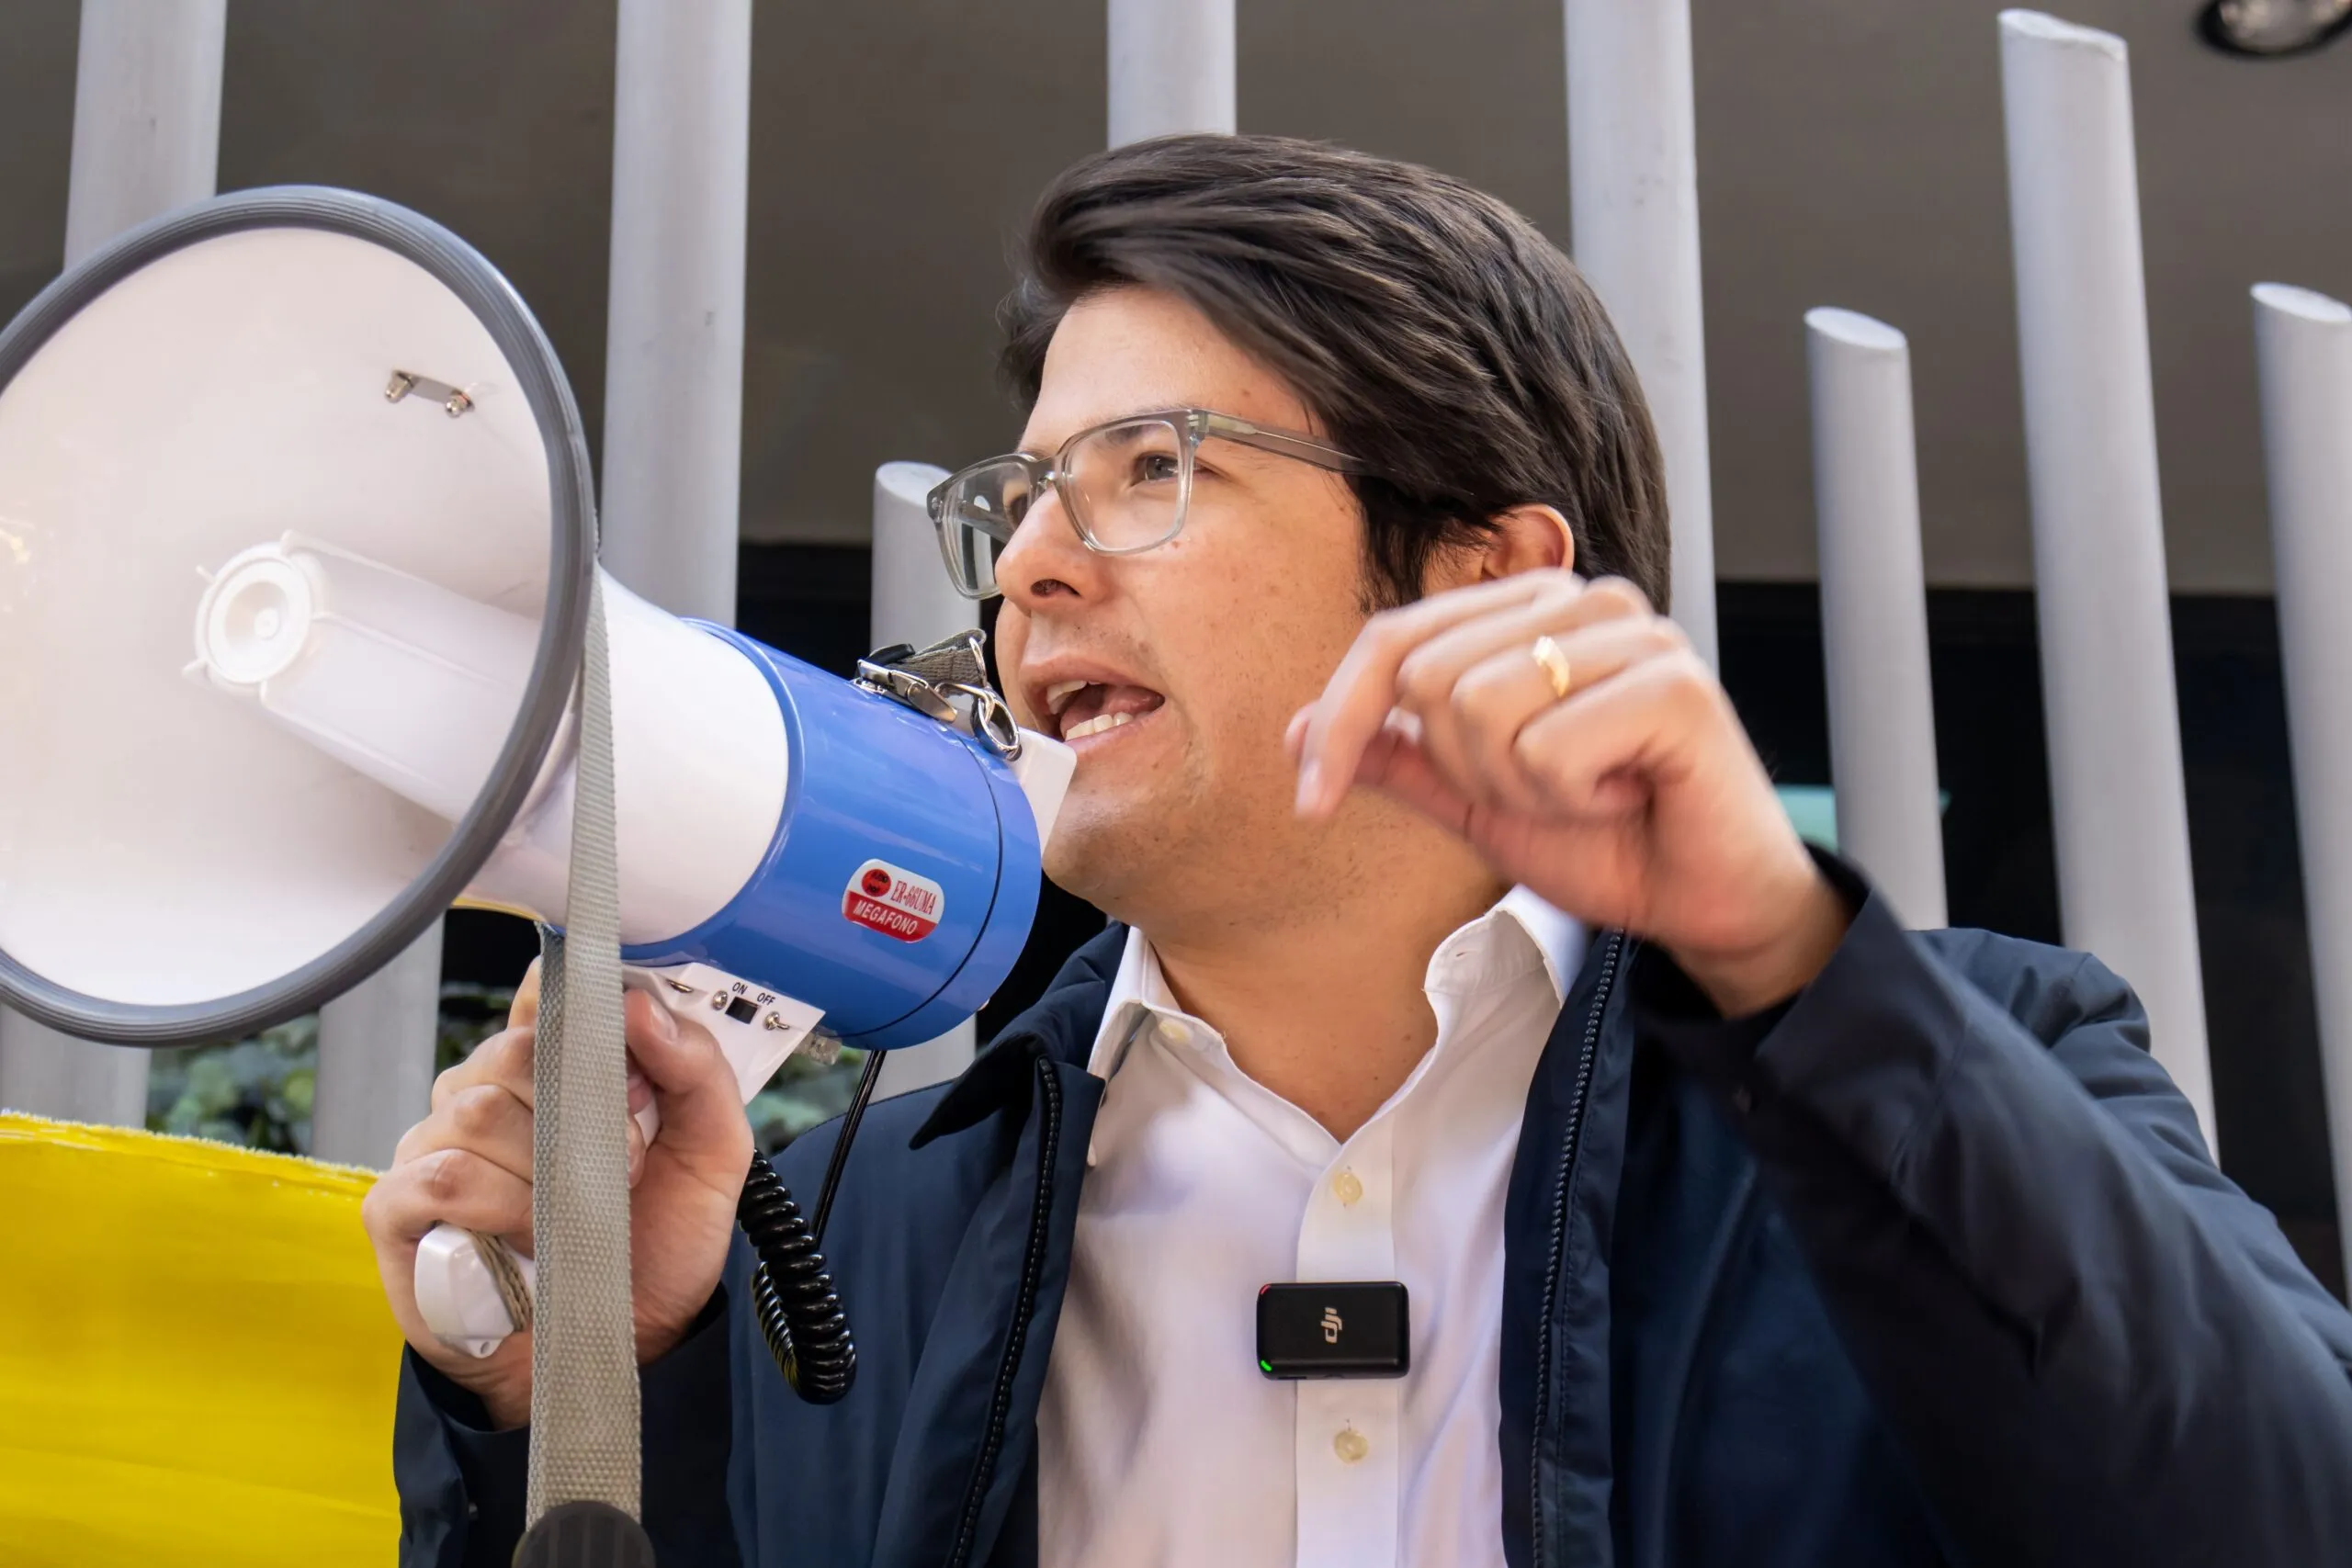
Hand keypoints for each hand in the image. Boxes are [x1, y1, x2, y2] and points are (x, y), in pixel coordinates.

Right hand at [361, 963, 752, 1427]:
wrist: (632, 1344)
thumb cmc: (658, 1245)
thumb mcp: (713, 1152)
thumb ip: (696, 1068)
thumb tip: (638, 1005)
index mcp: (554, 1066)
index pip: (544, 994)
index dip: (583, 1014)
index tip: (628, 1061)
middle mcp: (485, 1095)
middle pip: (511, 1052)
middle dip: (582, 1114)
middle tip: (621, 1169)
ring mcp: (435, 1149)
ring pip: (475, 1113)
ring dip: (545, 1171)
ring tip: (576, 1216)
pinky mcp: (399, 1210)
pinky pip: (436, 1177)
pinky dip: (496, 1208)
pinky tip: (526, 1240)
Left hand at [1289, 571, 1849, 1014]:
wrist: (1703, 903)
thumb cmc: (1603, 840)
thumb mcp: (1472, 801)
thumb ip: (1397, 756)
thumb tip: (1295, 728)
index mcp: (1528, 610)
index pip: (1393, 636)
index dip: (1338, 719)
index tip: (1310, 803)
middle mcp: (1580, 600)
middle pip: (1428, 677)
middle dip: (1463, 770)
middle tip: (1542, 794)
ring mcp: (1634, 632)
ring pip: (1481, 708)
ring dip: (1520, 789)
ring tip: (1589, 793)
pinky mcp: (1674, 682)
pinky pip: (1548, 747)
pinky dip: (1572, 798)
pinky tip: (1626, 796)